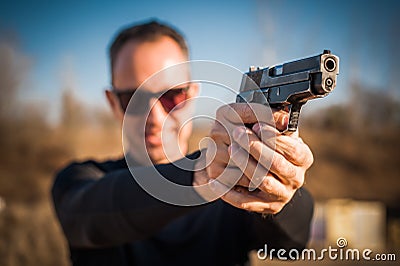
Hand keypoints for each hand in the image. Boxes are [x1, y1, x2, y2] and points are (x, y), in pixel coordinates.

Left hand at [196, 103, 312, 213]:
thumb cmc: (271, 146)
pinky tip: (214, 181)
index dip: (273, 137)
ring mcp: (282, 194)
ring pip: (263, 181)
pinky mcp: (266, 206)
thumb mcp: (276, 131)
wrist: (269, 173)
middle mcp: (296, 177)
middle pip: (277, 164)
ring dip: (245, 165)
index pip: (293, 149)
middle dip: (256, 147)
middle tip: (236, 133)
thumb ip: (275, 121)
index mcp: (302, 158)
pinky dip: (230, 192)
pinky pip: (246, 202)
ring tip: (229, 150)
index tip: (256, 126)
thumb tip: (281, 117)